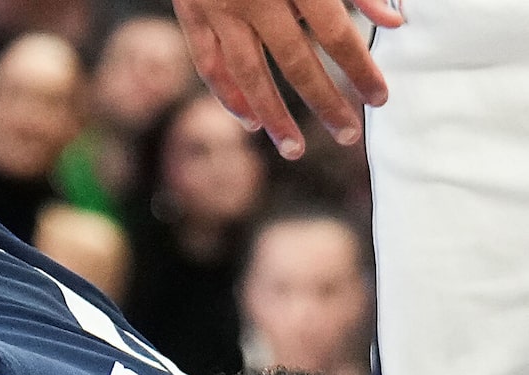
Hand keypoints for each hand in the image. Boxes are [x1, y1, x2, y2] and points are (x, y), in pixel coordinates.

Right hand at [172, 0, 400, 157]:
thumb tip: (394, 22)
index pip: (337, 35)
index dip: (361, 69)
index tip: (381, 98)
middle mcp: (256, 0)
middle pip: (297, 63)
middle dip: (326, 102)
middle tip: (349, 136)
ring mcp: (218, 10)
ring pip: (250, 74)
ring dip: (275, 116)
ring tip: (295, 149)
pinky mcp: (191, 14)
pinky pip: (209, 64)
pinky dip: (229, 95)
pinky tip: (249, 120)